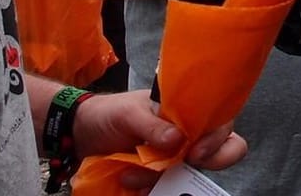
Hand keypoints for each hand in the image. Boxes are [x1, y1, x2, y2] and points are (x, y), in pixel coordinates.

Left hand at [71, 91, 247, 186]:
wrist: (81, 134)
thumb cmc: (108, 114)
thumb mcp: (127, 114)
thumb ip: (152, 125)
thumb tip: (178, 139)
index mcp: (185, 111)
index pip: (220, 120)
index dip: (217, 138)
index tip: (195, 153)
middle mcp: (186, 134)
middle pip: (220, 150)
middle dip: (209, 160)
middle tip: (187, 163)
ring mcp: (173, 157)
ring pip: (190, 174)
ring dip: (166, 179)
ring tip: (133, 175)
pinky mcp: (157, 175)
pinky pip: (168, 187)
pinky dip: (153, 189)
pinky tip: (132, 182)